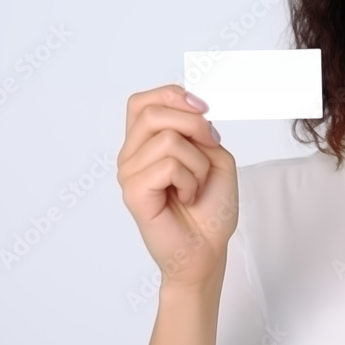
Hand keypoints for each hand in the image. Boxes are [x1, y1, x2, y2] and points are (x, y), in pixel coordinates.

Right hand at [117, 84, 237, 290]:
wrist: (208, 249)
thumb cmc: (210, 207)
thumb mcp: (215, 155)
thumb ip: (200, 130)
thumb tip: (191, 110)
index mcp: (147, 143)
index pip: (143, 102)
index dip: (173, 95)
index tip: (203, 108)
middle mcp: (132, 155)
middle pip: (153, 112)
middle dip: (193, 123)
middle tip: (211, 146)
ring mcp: (129, 173)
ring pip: (167, 139)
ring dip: (197, 162)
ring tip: (194, 186)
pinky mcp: (133, 192)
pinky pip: (168, 165)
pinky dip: (190, 180)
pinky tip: (186, 197)